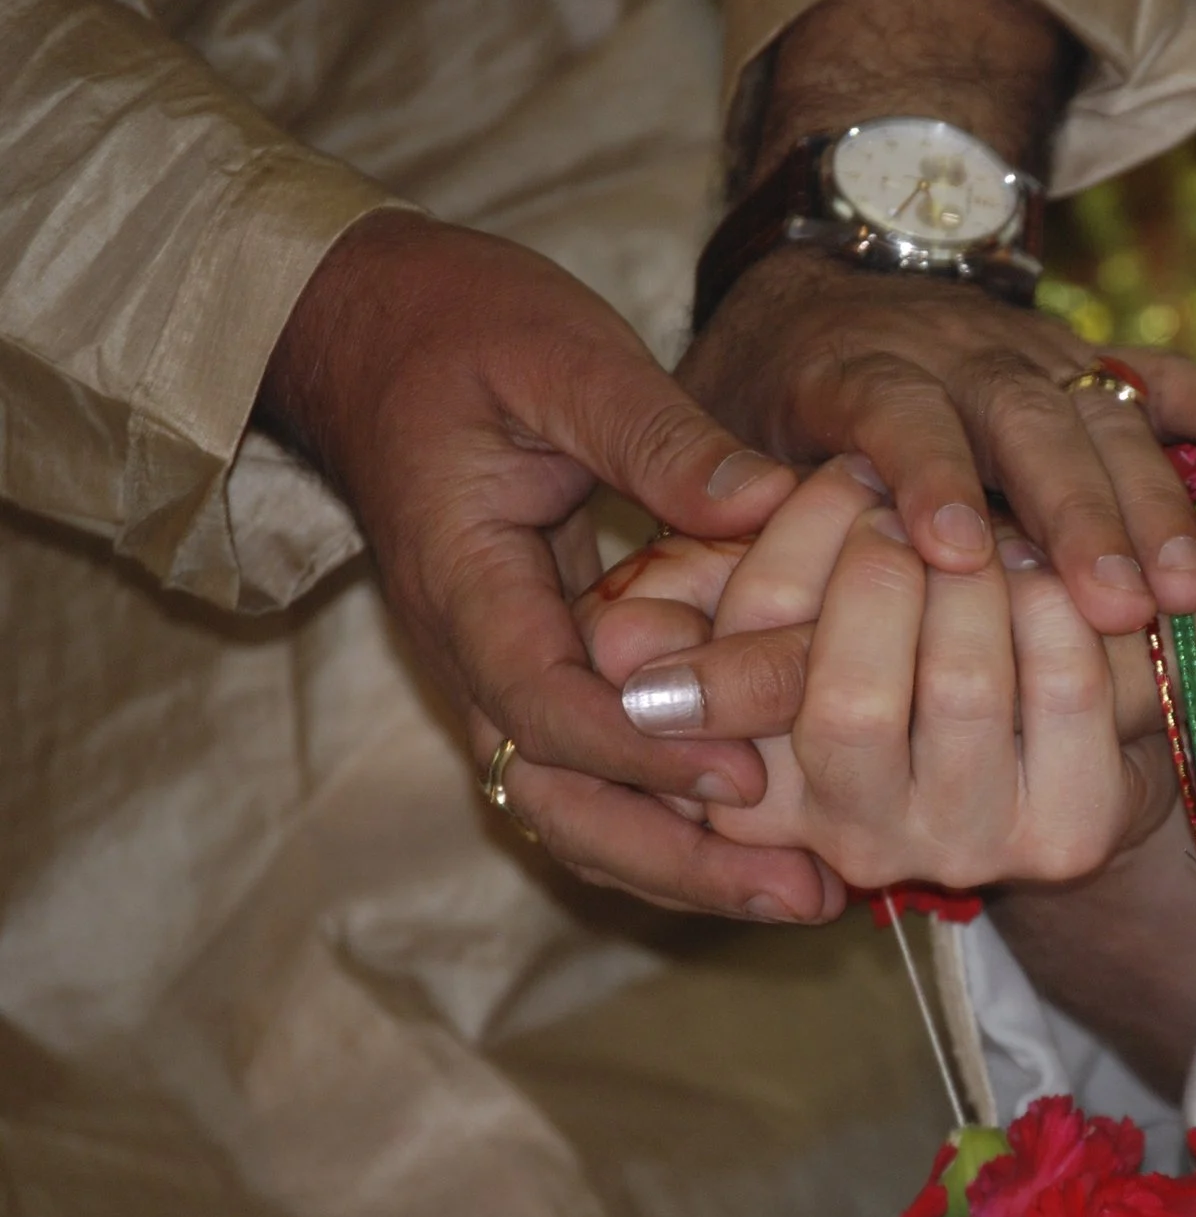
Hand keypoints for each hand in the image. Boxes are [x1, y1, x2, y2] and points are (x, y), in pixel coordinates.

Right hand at [256, 209, 838, 921]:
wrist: (369, 323)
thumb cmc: (460, 325)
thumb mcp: (564, 354)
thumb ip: (659, 435)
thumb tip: (770, 506)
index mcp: (466, 580)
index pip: (544, 704)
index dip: (645, 754)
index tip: (746, 781)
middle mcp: (476, 647)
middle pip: (557, 801)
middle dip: (677, 862)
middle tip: (804, 893)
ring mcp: (505, 664)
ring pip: (577, 804)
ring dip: (684, 858)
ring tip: (806, 890)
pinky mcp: (545, 659)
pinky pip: (600, 765)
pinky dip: (675, 808)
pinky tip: (773, 828)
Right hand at [580, 461, 1171, 889]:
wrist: (1064, 716)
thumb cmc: (889, 632)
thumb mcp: (778, 601)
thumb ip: (688, 599)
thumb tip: (616, 644)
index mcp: (752, 797)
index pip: (740, 678)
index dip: (784, 571)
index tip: (840, 480)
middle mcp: (850, 845)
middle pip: (851, 705)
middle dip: (882, 570)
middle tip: (900, 501)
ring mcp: (965, 848)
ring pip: (963, 685)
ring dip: (973, 575)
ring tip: (976, 529)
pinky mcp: (1071, 834)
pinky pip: (1068, 686)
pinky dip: (1056, 599)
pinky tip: (1043, 569)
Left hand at [678, 252, 1195, 634]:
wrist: (820, 266)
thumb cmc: (754, 393)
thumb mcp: (700, 447)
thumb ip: (686, 549)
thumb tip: (632, 649)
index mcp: (848, 365)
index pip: (891, 414)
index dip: (922, 479)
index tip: (955, 554)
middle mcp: (950, 353)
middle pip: (1024, 425)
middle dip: (1075, 517)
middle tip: (1116, 606)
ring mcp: (1029, 353)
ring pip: (1100, 416)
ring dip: (1149, 500)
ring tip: (1187, 589)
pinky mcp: (1079, 361)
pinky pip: (1157, 374)